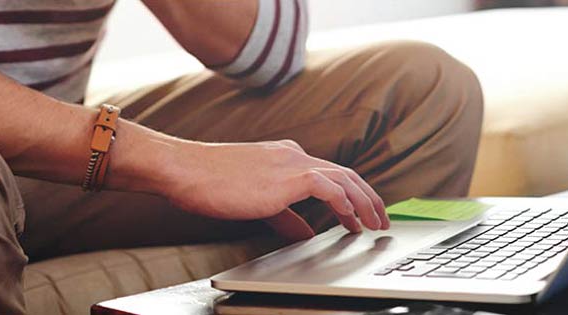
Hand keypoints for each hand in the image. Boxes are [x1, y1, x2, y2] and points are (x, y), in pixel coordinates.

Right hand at [157, 140, 389, 239]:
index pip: (331, 173)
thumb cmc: (210, 183)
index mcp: (287, 157)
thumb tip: (304, 232)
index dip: (353, 194)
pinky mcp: (285, 177)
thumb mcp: (256, 201)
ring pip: (344, 178)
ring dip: (364, 202)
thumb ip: (285, 216)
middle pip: (347, 174)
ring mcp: (291, 163)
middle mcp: (294, 155)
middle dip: (369, 198)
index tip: (362, 213)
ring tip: (374, 223)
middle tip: (381, 220)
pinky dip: (343, 201)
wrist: (186, 169)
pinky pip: (327, 186)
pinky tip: (350, 218)